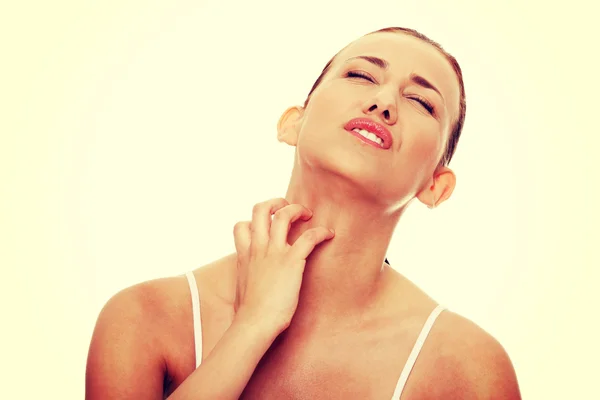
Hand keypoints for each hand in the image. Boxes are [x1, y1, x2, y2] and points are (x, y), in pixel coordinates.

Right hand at [233, 198, 333, 332]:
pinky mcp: (292, 261)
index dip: (253, 223)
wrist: (254, 322)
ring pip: (284, 215)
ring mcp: (274, 252)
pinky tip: (329, 234)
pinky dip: (321, 232)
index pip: (241, 226)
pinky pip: (309, 237)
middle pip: (260, 209)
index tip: (266, 229)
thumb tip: (247, 289)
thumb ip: (246, 281)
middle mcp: (258, 248)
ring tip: (308, 214)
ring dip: (297, 209)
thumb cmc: (248, 314)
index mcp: (244, 255)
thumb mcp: (241, 290)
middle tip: (287, 209)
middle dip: (275, 203)